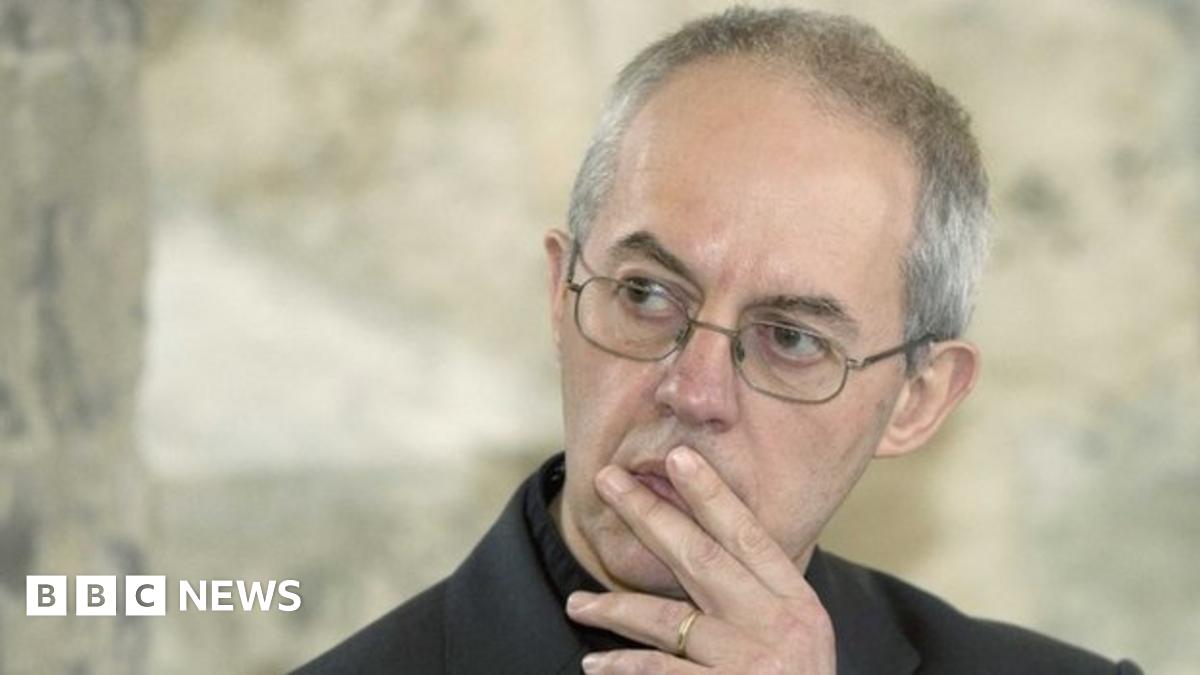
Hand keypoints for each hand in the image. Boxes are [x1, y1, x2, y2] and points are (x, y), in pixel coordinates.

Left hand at [565, 446, 835, 673]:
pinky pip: (661, 674)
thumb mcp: (799, 639)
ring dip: (615, 607)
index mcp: (797, 605)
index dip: (712, 494)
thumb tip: (710, 545)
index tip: (677, 455)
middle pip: (701, 559)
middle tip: (607, 482)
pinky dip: (625, 667)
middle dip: (650, 516)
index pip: (749, 536)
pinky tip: (596, 664)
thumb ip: (761, 598)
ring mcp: (750, 664)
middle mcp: (778, 627)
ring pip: (668, 621)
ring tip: (578, 602)